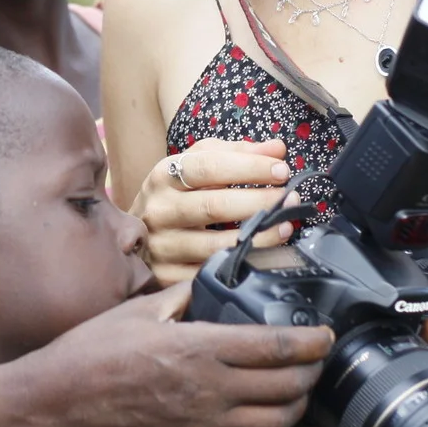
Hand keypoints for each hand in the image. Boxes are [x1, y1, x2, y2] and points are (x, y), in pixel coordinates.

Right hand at [28, 283, 329, 426]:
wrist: (62, 401)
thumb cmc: (95, 350)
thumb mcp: (141, 308)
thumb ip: (186, 296)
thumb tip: (214, 284)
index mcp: (200, 348)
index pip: (277, 348)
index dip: (311, 342)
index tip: (324, 335)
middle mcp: (211, 391)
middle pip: (288, 386)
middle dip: (311, 371)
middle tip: (312, 357)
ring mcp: (206, 425)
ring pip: (279, 424)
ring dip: (299, 406)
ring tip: (298, 388)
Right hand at [132, 138, 295, 285]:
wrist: (135, 235)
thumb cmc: (176, 195)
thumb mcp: (196, 165)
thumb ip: (236, 153)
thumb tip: (277, 149)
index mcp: (163, 176)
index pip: (208, 166)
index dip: (249, 168)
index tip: (281, 170)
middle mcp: (159, 210)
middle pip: (214, 206)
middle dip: (260, 201)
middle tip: (291, 198)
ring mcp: (162, 247)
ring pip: (216, 245)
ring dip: (258, 237)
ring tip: (285, 226)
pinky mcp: (168, 277)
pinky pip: (211, 274)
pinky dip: (241, 265)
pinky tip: (262, 255)